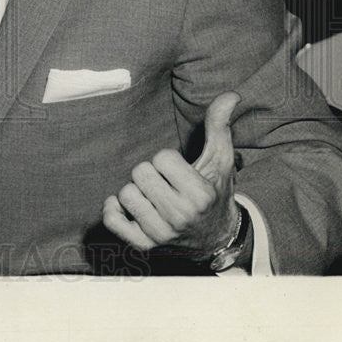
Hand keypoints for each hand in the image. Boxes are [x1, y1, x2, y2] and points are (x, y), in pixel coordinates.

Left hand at [102, 91, 240, 253]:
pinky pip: (111, 220)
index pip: (160, 157)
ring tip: (154, 198)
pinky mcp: (143, 246)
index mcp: (199, 194)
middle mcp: (180, 216)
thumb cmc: (214, 193)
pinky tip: (130, 208)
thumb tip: (230, 95)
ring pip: (125, 193)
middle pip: (140, 173)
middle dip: (150, 174)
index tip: (179, 172)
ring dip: (135, 192)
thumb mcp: (220, 161)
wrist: (215, 239)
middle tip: (165, 185)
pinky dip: (114, 210)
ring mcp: (160, 234)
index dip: (167, 160)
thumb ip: (220, 127)